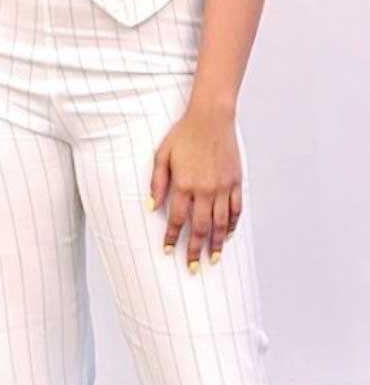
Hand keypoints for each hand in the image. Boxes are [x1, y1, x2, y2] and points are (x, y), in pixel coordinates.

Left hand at [150, 102, 241, 268]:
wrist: (212, 117)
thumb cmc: (183, 134)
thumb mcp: (162, 155)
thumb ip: (156, 182)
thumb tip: (150, 206)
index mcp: (183, 184)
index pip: (176, 219)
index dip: (172, 238)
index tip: (168, 252)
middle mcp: (204, 189)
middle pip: (199, 227)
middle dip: (195, 250)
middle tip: (193, 268)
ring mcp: (222, 187)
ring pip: (220, 223)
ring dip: (215, 243)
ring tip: (212, 260)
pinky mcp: (235, 182)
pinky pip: (235, 209)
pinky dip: (232, 225)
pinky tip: (227, 236)